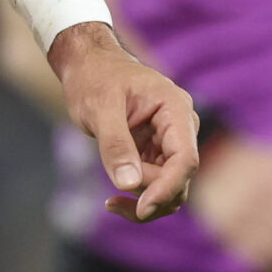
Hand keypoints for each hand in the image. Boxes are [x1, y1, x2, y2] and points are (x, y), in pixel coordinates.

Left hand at [51, 22, 197, 222]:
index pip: (185, 159)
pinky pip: (156, 182)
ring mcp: (169, 142)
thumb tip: (129, 184)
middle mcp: (180, 128)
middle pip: (180, 178)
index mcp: (175, 110)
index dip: (167, 187)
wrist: (86, 63)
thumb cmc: (93, 77)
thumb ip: (115, 144)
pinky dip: (139, 194)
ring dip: (146, 201)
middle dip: (152, 196)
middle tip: (113, 201)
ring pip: (171, 186)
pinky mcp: (155, 151)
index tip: (143, 208)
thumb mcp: (98, 107)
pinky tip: (114, 199)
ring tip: (111, 203)